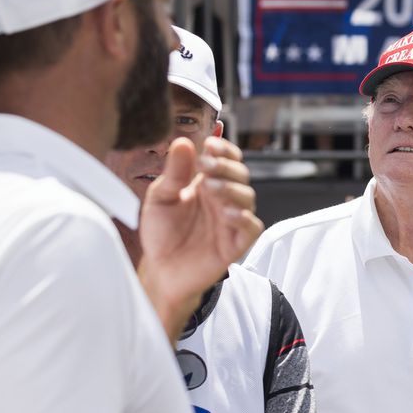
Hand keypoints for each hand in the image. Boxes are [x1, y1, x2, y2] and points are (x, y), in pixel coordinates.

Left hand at [139, 136, 261, 318]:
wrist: (160, 270)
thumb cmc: (161, 234)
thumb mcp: (160, 198)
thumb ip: (174, 172)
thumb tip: (183, 142)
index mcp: (206, 183)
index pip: (225, 159)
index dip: (223, 149)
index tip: (209, 145)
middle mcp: (223, 199)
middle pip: (239, 174)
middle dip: (225, 166)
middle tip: (206, 166)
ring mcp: (231, 220)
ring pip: (247, 197)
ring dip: (231, 189)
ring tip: (210, 189)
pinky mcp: (236, 244)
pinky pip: (251, 228)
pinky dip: (244, 219)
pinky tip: (227, 215)